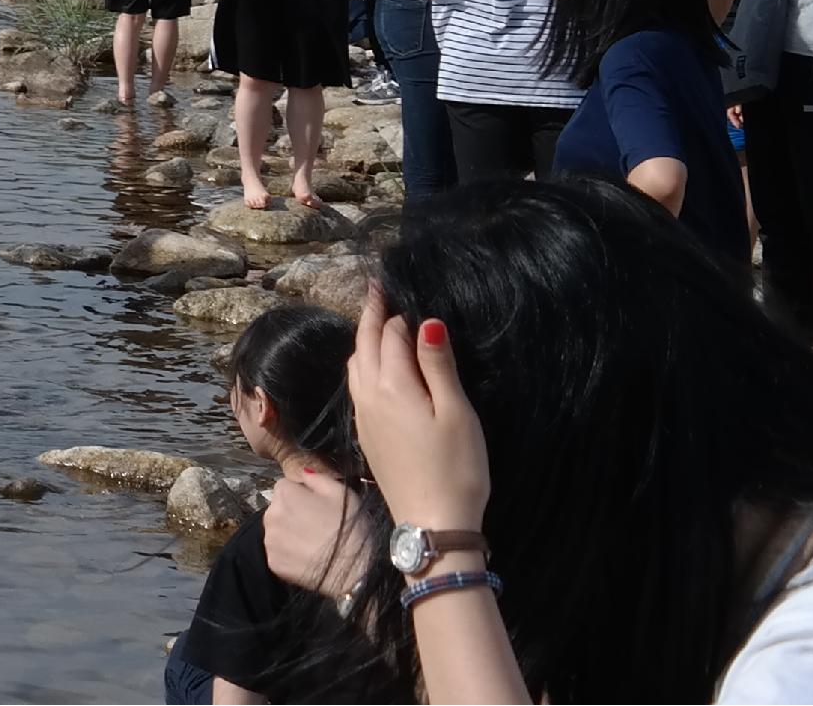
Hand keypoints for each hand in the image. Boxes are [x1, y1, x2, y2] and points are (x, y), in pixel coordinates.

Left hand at [260, 465, 372, 598]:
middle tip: (317, 526)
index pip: (285, 486)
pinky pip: (278, 553)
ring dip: (289, 533)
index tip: (317, 507)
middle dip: (293, 513)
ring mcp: (270, 540)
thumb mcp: (342, 494)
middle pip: (278, 508)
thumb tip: (303, 472)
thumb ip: (317, 478)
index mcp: (285, 493)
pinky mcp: (273, 562)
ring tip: (314, 543)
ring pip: (277, 531)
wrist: (355, 571)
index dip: (302, 495)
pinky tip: (308, 557)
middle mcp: (270, 514)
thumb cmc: (351, 528)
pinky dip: (289, 554)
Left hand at [348, 283, 491, 532]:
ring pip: (355, 365)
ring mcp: (363, 416)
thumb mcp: (457, 413)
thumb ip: (438, 366)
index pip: (390, 336)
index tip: (400, 289)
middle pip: (364, 345)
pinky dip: (363, 363)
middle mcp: (368, 396)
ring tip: (378, 323)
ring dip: (365, 339)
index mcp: (391, 386)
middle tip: (377, 290)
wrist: (432, 523)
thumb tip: (426, 321)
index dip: (399, 313)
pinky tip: (376, 366)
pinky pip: (357, 385)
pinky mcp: (366, 434)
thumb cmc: (455, 468)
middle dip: (372, 316)